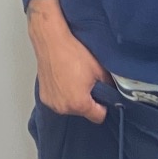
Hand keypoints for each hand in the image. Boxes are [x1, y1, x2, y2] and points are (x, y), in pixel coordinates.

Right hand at [27, 0, 110, 123]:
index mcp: (79, 103)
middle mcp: (64, 108)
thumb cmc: (74, 53)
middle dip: (87, 101)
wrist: (52, 41)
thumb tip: (114, 91)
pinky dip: (62, 94)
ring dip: (74, 98)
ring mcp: (52, 103)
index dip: (103, 106)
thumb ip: (109, 85)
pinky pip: (58, 101)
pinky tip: (63, 79)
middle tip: (87, 82)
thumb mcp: (99, 68)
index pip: (98, 117)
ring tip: (74, 79)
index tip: (102, 95)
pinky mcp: (43, 96)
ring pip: (70, 107)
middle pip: (83, 112)